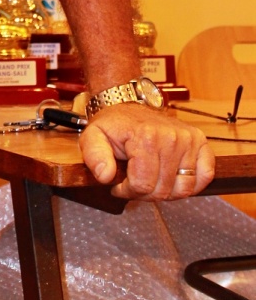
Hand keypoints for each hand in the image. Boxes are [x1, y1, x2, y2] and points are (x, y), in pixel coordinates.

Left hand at [79, 104, 214, 199]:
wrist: (129, 106)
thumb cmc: (114, 125)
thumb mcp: (93, 137)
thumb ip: (94, 157)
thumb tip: (105, 176)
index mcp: (145, 137)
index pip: (143, 186)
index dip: (128, 191)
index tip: (120, 183)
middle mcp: (171, 137)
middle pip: (163, 190)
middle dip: (145, 193)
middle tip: (134, 182)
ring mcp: (189, 139)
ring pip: (184, 189)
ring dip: (167, 191)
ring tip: (152, 179)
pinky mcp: (200, 142)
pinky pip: (205, 176)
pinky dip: (191, 184)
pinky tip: (174, 178)